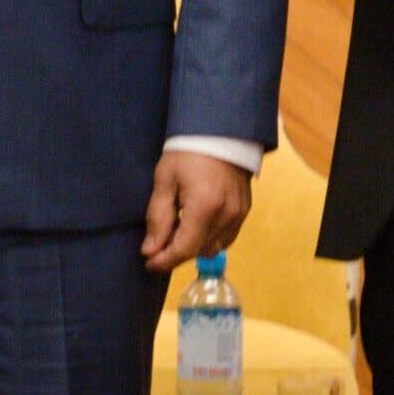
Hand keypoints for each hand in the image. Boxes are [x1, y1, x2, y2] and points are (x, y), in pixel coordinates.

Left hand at [139, 146, 251, 275]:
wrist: (220, 131)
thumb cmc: (188, 152)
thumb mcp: (165, 181)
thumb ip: (158, 218)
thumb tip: (150, 251)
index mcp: (205, 206)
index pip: (184, 249)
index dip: (164, 261)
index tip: (148, 263)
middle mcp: (226, 215)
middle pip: (198, 251)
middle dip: (176, 251)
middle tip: (159, 238)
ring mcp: (239, 214)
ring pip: (213, 248)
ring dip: (193, 245)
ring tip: (178, 227)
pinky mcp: (245, 211)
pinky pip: (226, 238)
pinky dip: (209, 238)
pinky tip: (196, 223)